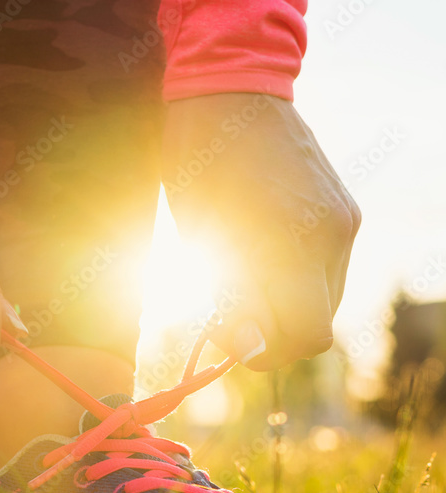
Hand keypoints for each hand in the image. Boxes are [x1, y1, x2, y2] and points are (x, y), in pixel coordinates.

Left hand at [162, 94, 360, 370]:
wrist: (232, 91)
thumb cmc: (198, 161)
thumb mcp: (200, 236)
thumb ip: (231, 295)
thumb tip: (250, 347)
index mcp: (291, 242)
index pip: (304, 336)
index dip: (265, 350)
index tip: (228, 335)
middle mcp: (330, 235)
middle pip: (317, 325)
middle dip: (271, 331)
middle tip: (225, 310)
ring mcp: (344, 222)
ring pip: (324, 300)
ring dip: (284, 305)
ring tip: (240, 276)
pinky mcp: (345, 211)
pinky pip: (329, 269)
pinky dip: (298, 278)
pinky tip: (262, 254)